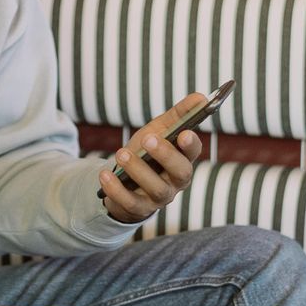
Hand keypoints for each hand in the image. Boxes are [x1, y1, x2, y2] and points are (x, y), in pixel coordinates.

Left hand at [99, 93, 206, 223]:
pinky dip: (116, 189)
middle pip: (180, 172)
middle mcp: (176, 181)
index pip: (193, 152)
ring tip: (121, 154)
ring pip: (156, 188)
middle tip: (148, 139)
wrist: (124, 181)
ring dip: (138, 170)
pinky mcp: (139, 208)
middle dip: (165, 155)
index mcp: (183, 159)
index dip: (191, 144)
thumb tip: (200, 97)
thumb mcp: (159, 130)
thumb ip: (178, 115)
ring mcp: (159, 197)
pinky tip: (105, 175)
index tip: (184, 133)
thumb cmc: (146, 152)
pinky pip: (130, 202)